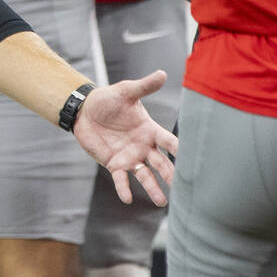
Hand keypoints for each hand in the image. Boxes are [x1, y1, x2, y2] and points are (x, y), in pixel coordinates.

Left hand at [73, 70, 177, 205]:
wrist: (84, 110)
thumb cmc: (108, 99)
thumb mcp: (126, 92)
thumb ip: (144, 87)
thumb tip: (162, 73)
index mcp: (149, 130)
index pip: (169, 142)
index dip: (179, 150)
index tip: (192, 160)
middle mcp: (143, 146)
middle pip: (161, 163)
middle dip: (171, 175)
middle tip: (182, 187)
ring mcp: (130, 157)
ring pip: (145, 175)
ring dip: (153, 188)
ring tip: (162, 202)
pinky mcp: (114, 164)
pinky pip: (121, 179)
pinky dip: (124, 189)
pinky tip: (128, 198)